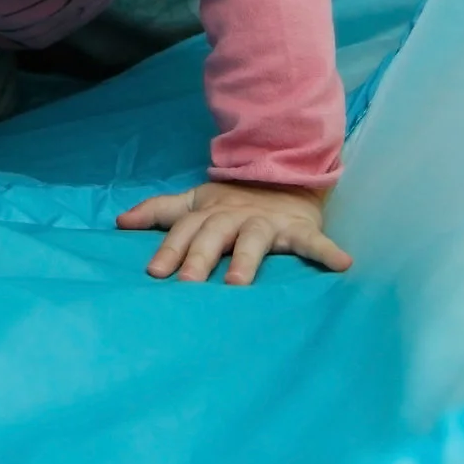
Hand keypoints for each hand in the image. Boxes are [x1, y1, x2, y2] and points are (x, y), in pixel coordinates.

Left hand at [117, 180, 351, 285]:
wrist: (283, 179)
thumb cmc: (231, 203)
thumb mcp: (194, 203)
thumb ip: (159, 211)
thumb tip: (120, 222)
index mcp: (208, 214)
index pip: (184, 231)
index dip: (170, 250)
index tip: (155, 273)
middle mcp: (234, 218)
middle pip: (214, 237)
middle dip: (201, 259)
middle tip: (189, 283)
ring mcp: (267, 223)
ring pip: (254, 240)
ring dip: (247, 260)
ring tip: (239, 284)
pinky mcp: (298, 229)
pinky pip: (313, 241)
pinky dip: (328, 252)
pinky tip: (342, 265)